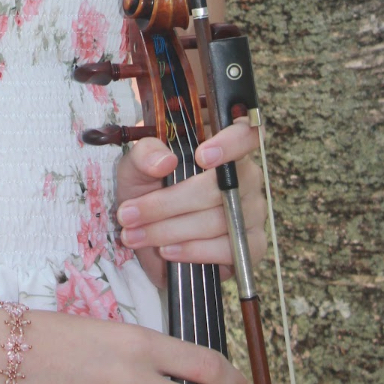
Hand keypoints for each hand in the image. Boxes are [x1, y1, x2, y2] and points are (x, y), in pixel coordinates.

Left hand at [114, 119, 267, 288]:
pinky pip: (231, 248)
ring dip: (172, 230)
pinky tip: (168, 250)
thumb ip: (145, 155)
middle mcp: (245, 175)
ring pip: (221, 220)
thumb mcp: (135, 167)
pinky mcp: (253, 243)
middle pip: (222, 186)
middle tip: (131, 214)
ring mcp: (252, 209)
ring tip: (137, 234)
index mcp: (221, 145)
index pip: (246, 133)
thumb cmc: (149, 191)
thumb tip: (165, 161)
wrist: (148, 236)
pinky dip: (196, 251)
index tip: (201, 156)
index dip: (231, 142)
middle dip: (170, 203)